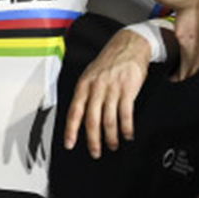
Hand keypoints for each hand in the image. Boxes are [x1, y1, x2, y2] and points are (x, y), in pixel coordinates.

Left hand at [63, 28, 155, 157]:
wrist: (128, 45)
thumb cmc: (108, 62)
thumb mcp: (90, 75)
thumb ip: (86, 94)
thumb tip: (80, 117)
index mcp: (84, 85)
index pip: (74, 112)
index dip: (71, 130)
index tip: (70, 144)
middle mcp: (96, 88)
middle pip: (92, 120)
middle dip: (93, 140)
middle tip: (95, 152)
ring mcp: (112, 89)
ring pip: (109, 120)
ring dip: (111, 137)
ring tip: (113, 145)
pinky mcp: (128, 90)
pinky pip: (126, 114)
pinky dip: (126, 128)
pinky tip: (127, 135)